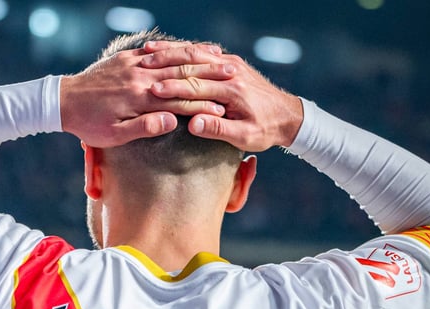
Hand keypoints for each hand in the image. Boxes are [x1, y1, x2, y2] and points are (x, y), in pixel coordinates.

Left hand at [61, 41, 235, 147]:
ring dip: (196, 60)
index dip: (203, 105)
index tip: (224, 109)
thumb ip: (145, 127)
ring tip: (220, 59)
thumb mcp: (115, 135)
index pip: (179, 99)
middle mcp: (139, 77)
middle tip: (233, 77)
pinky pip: (154, 51)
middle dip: (207, 77)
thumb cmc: (89, 125)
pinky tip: (189, 50)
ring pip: (170, 59)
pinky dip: (173, 50)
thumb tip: (173, 120)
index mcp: (139, 98)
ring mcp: (132, 64)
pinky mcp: (124, 58)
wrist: (64, 101)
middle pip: (180, 75)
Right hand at [145, 41, 304, 151]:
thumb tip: (193, 124)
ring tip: (147, 52)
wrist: (288, 115)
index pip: (197, 87)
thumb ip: (219, 130)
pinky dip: (183, 50)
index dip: (174, 89)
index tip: (153, 91)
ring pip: (196, 54)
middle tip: (141, 67)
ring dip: (171, 52)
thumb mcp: (245, 138)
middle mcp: (232, 72)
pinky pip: (203, 53)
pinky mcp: (231, 62)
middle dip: (166, 66)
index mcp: (234, 91)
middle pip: (193, 66)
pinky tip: (165, 49)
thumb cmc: (266, 131)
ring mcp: (232, 64)